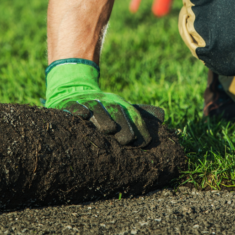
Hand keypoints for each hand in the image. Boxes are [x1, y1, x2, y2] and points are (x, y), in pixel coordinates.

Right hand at [44, 59, 164, 146]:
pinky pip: (74, 106)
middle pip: (116, 112)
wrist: (74, 90)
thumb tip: (163, 115)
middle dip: (122, 125)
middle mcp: (105, 101)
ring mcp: (87, 102)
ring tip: (109, 130)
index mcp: (119, 103)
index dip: (138, 128)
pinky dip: (79, 110)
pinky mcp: (70, 104)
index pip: (132, 116)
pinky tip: (83, 116)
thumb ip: (141, 113)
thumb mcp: (121, 107)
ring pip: (97, 109)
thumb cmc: (103, 106)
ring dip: (103, 118)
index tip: (143, 143)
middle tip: (126, 140)